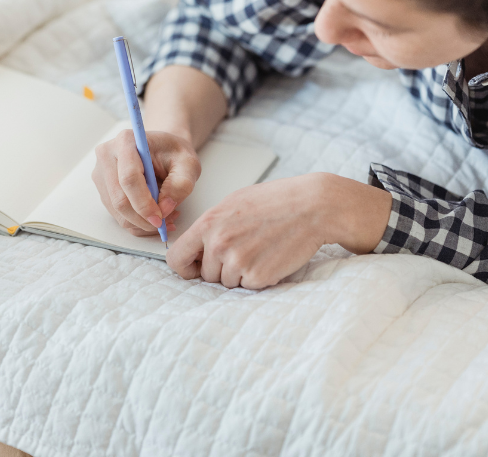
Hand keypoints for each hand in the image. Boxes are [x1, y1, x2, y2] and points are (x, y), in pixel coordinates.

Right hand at [92, 129, 201, 236]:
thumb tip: (164, 208)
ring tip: (166, 216)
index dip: (143, 203)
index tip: (160, 218)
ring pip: (117, 212)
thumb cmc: (174, 153)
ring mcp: (101, 173)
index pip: (129, 178)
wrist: (162, 149)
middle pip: (119, 199)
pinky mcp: (103, 189)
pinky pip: (117, 216)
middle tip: (166, 223)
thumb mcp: (188, 164)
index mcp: (126, 141)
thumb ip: (181, 184)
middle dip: (143, 219)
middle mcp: (107, 155)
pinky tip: (155, 216)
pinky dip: (138, 223)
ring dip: (142, 223)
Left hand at [166, 173, 391, 288]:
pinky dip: (259, 277)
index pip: (176, 258)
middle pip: (206, 275)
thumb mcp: (233, 204)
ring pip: (227, 283)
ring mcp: (238, 262)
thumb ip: (211, 227)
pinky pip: (248, 286)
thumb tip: (195, 247)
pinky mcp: (258, 276)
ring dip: (241, 273)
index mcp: (208, 224)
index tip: (195, 267)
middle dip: (221, 269)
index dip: (186, 266)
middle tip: (245, 249)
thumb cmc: (275, 201)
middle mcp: (218, 244)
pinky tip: (271, 257)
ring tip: (260, 249)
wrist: (312, 207)